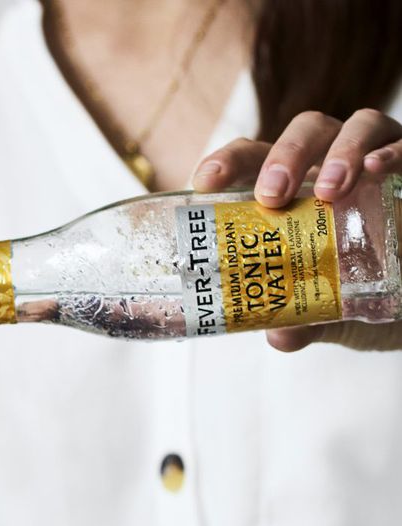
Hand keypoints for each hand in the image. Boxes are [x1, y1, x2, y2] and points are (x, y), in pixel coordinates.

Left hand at [192, 108, 401, 351]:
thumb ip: (305, 320)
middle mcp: (331, 163)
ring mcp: (375, 160)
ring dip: (341, 152)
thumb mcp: (331, 311)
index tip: (205, 181)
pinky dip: (393, 153)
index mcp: (294, 189)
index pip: (253, 158)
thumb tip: (281, 337)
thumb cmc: (359, 288)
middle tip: (272, 195)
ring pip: (357, 126)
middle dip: (284, 156)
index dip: (228, 161)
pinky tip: (378, 168)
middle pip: (305, 132)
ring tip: (331, 190)